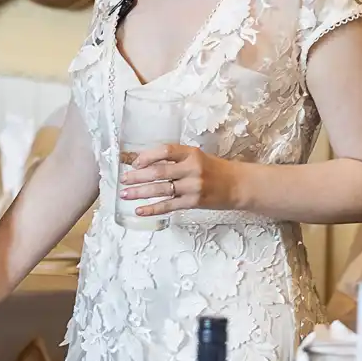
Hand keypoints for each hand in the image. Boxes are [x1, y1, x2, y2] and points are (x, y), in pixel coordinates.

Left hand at [119, 142, 238, 220]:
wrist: (238, 185)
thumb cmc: (215, 170)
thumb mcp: (197, 158)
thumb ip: (176, 160)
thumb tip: (146, 164)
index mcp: (191, 153)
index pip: (165, 150)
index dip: (147, 156)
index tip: (135, 162)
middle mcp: (192, 168)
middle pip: (159, 171)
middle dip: (137, 176)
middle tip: (123, 180)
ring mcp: (193, 186)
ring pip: (161, 189)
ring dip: (140, 192)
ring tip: (125, 194)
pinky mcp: (193, 202)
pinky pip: (168, 205)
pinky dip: (152, 208)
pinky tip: (139, 210)